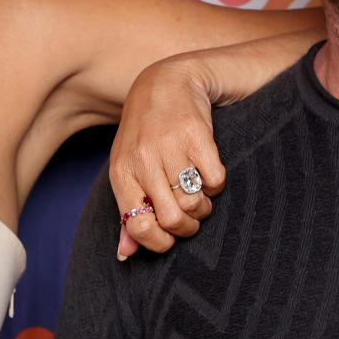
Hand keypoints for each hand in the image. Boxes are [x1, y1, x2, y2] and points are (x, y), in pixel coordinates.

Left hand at [110, 59, 225, 257]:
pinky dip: (216, 185)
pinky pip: (216, 182)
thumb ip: (127, 211)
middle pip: (172, 219)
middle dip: (187, 227)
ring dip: (203, 206)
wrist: (166, 82)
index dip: (159, 241)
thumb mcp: (128, 168)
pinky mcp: (198, 137)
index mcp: (122, 173)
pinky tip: (207, 171)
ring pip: (196, 203)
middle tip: (190, 216)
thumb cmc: (145, 134)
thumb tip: (125, 255)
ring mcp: (170, 148)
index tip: (169, 236)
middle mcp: (143, 161)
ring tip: (198, 193)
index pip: (138, 225)